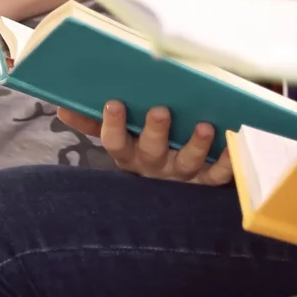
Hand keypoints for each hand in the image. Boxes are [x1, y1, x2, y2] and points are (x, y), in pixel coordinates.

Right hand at [56, 101, 233, 184]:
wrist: (171, 193)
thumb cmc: (143, 149)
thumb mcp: (119, 138)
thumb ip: (92, 123)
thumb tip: (62, 108)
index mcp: (129, 154)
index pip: (114, 142)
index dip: (112, 125)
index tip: (113, 103)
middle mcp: (154, 166)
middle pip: (152, 151)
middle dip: (155, 132)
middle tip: (160, 111)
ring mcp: (182, 174)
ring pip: (188, 162)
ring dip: (196, 145)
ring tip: (204, 126)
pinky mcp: (207, 179)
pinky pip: (219, 173)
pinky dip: (228, 160)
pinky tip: (234, 140)